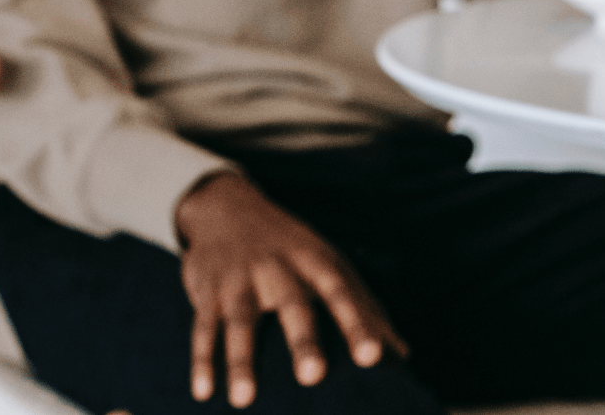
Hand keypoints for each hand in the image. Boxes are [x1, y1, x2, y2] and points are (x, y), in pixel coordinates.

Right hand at [175, 172, 408, 407]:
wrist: (229, 209)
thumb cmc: (296, 251)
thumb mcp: (333, 268)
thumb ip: (367, 311)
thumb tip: (402, 357)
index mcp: (318, 264)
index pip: (343, 295)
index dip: (359, 325)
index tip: (374, 357)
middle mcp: (280, 270)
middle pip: (293, 306)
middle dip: (304, 342)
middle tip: (314, 378)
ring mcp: (240, 281)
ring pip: (240, 322)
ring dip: (241, 362)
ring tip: (244, 401)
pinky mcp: (208, 293)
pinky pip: (203, 328)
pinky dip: (202, 361)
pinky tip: (203, 393)